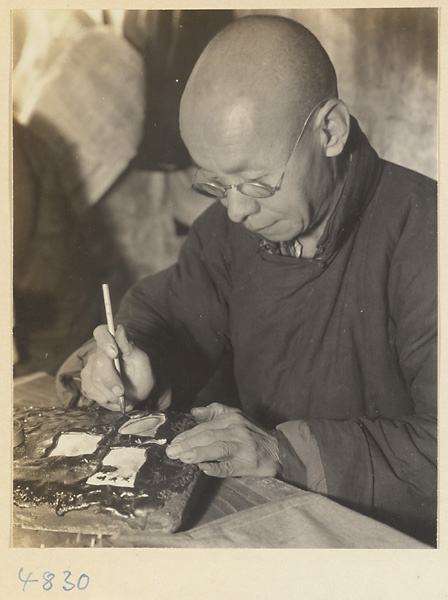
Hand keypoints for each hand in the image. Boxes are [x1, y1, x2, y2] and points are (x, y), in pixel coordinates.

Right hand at [81, 324, 155, 411]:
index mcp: (113, 341)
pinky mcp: (86, 382)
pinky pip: (90, 391)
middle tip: (122, 392)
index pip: (101, 333)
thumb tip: (120, 329)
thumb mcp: (142, 361)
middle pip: (99, 363)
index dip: (105, 342)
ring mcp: (90, 367)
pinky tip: (112, 398)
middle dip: (111, 380)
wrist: (138, 392)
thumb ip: (130, 346)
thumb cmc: (142, 374)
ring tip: (121, 396)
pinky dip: (103, 398)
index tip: (115, 354)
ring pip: (94, 380)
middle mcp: (98, 352)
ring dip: (109, 392)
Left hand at [165, 403, 281, 477]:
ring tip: (183, 457)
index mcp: (232, 418)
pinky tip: (204, 469)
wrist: (279, 449)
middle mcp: (237, 431)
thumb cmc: (252, 434)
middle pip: (208, 436)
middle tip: (171, 452)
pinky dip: (216, 468)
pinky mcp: (248, 464)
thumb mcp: (236, 416)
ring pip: (218, 449)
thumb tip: (194, 412)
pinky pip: (230, 467)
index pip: (205, 426)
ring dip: (199, 453)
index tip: (173, 442)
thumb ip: (215, 412)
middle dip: (187, 444)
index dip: (187, 435)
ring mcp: (243, 448)